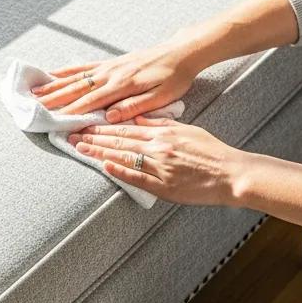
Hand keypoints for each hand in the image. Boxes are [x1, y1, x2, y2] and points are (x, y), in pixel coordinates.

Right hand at [30, 31, 204, 121]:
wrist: (181, 52)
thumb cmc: (174, 78)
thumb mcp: (160, 97)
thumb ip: (134, 107)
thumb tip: (111, 117)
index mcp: (123, 85)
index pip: (92, 101)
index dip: (72, 112)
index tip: (54, 120)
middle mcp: (111, 74)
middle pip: (77, 88)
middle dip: (54, 99)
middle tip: (34, 108)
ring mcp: (109, 66)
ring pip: (76, 77)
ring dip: (54, 85)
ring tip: (35, 92)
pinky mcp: (111, 62)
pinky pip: (84, 66)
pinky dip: (66, 70)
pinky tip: (53, 73)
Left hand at [67, 116, 245, 205]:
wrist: (231, 174)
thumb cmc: (212, 152)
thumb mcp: (187, 129)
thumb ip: (161, 124)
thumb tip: (138, 116)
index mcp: (163, 133)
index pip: (125, 127)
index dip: (102, 125)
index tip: (84, 123)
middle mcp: (159, 148)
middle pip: (119, 141)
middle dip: (92, 137)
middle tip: (70, 135)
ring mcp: (160, 167)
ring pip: (124, 157)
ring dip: (99, 152)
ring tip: (78, 148)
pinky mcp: (164, 186)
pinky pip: (138, 178)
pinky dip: (120, 171)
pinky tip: (104, 166)